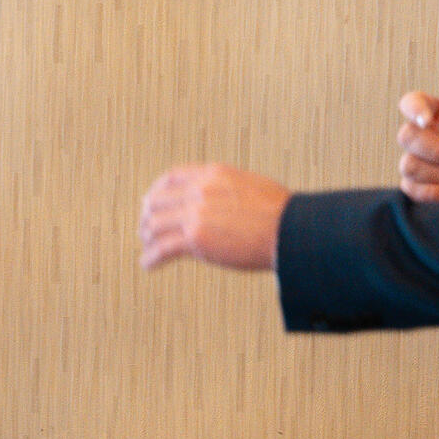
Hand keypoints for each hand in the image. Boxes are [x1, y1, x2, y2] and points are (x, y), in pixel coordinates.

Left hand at [137, 163, 290, 271]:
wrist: (292, 230)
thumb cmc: (280, 214)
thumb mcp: (249, 185)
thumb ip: (224, 189)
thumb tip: (216, 200)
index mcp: (213, 174)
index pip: (171, 177)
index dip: (156, 191)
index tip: (152, 202)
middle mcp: (200, 190)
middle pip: (156, 201)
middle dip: (148, 217)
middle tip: (146, 230)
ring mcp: (196, 214)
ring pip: (154, 225)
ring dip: (148, 238)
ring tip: (149, 248)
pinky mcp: (196, 238)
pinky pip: (162, 249)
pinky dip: (151, 258)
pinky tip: (148, 264)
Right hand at [398, 59, 438, 204]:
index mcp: (438, 114)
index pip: (411, 103)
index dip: (413, 111)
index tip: (427, 121)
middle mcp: (424, 135)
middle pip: (407, 138)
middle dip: (438, 152)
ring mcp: (418, 160)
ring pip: (409, 166)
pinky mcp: (417, 185)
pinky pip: (412, 188)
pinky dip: (438, 192)